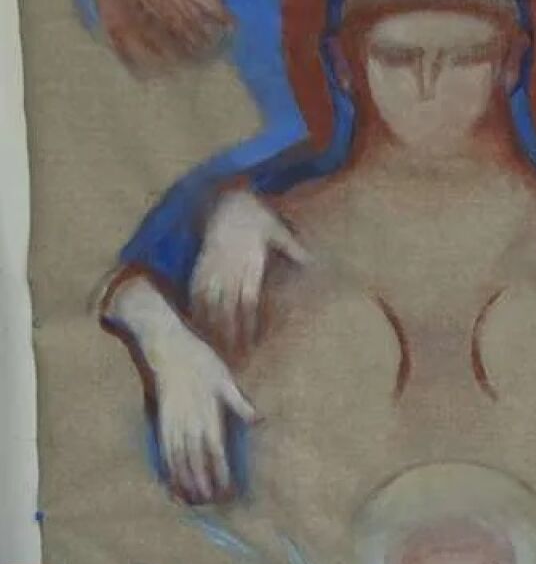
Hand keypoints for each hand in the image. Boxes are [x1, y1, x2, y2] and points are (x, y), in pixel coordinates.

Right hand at [144, 318, 257, 502]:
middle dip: (203, 485)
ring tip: (192, 503)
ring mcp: (172, 424)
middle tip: (212, 505)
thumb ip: (240, 402)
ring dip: (185, 483)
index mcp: (206, 415)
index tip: (228, 491)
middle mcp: (188, 424)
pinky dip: (167, 470)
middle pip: (195, 462)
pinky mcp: (161, 422)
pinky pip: (163, 451)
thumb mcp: (226, 379)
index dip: (220, 474)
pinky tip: (170, 485)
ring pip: (177, 460)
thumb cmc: (201, 363)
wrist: (167, 349)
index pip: (215, 452)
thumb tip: (259, 419)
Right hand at [190, 190, 309, 353]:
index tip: (254, 347)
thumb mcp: (279, 231)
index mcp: (249, 265)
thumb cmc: (258, 218)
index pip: (249, 303)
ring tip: (216, 354)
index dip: (250, 326)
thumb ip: (294, 249)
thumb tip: (313, 263)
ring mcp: (212, 270)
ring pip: (209, 306)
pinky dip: (195, 313)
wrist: (227, 201)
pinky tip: (197, 331)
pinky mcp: (200, 269)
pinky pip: (195, 295)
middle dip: (231, 337)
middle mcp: (228, 270)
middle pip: (228, 310)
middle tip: (236, 362)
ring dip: (212, 331)